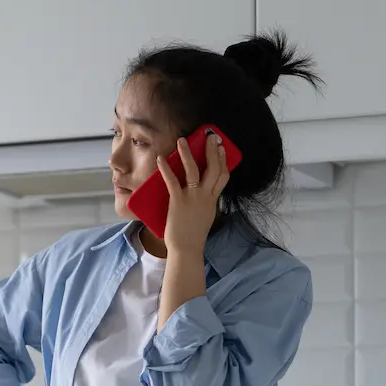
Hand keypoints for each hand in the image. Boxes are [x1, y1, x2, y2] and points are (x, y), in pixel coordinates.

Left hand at [157, 133, 229, 252]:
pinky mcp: (178, 202)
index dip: (224, 160)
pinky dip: (166, 169)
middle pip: (214, 168)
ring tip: (182, 140)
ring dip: (187, 154)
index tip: (222, 148)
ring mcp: (192, 198)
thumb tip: (203, 195)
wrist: (187, 249)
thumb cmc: (193, 236)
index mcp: (213, 200)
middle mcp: (206, 196)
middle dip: (212, 151)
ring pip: (194, 170)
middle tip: (210, 137)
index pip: (223, 176)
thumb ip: (206, 203)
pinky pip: (172, 181)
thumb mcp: (206, 216)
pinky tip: (161, 158)